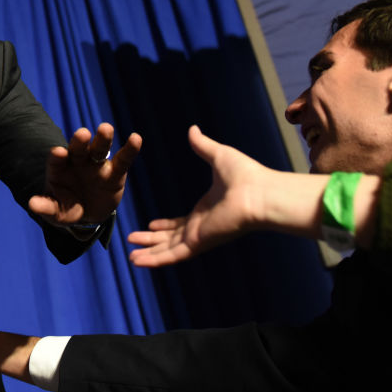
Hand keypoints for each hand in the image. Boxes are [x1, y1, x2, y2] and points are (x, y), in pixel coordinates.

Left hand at [29, 123, 141, 226]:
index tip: (59, 153)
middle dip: (80, 141)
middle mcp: (78, 161)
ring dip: (102, 138)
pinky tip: (136, 138)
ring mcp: (97, 164)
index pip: (56, 159)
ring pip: (99, 148)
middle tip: (82, 134)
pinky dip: (130, 149)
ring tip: (106, 128)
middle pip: (78, 148)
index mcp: (59, 168)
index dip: (57, 156)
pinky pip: (123, 159)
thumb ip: (45, 207)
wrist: (87, 214)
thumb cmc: (66, 209)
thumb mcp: (55, 212)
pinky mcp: (115, 172)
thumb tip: (32, 204)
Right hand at [128, 125, 266, 266]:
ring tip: (131, 258)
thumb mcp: (217, 155)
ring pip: (168, 250)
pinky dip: (155, 260)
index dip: (165, 226)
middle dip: (151, 242)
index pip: (181, 223)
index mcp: (206, 210)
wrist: (260, 193)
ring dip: (149, 254)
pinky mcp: (198, 243)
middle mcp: (201, 227)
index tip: (151, 225)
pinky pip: (172, 255)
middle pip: (170, 239)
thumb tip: (193, 129)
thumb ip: (203, 146)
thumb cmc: (246, 175)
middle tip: (132, 242)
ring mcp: (199, 237)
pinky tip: (138, 261)